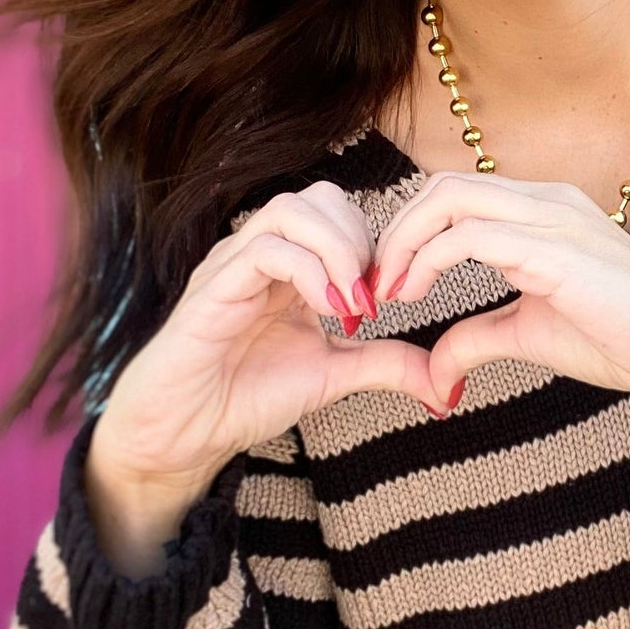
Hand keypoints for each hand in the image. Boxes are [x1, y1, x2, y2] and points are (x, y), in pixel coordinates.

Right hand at [93, 180, 449, 488]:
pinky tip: (328, 311)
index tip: (392, 300)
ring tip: (355, 304)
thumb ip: (386, 364)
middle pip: (322, 195)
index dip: (378, 245)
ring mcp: (234, 263)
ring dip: (340, 250)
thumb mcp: (334, 374)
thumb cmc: (246, 395)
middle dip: (363, 239)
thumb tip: (445, 382)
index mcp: (291, 264)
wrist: (184, 433)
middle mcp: (262, 252)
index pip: (342, 212)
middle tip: (376, 297)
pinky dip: (310, 272)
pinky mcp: (213, 285)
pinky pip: (265, 249)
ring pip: (293, 209)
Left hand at [369, 171, 629, 412]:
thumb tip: (435, 370)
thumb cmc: (627, 339)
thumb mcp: (533, 333)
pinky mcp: (556, 251)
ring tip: (385, 291)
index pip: (456, 195)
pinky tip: (413, 297)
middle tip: (371, 285)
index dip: (409, 233)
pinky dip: (427, 263)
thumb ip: (479, 337)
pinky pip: (470, 237)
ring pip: (450, 199)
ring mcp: (554, 219)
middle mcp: (548, 200)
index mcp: (545, 210)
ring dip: (402, 245)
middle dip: (393, 233)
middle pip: (442, 186)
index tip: (385, 284)